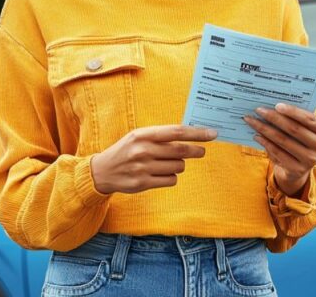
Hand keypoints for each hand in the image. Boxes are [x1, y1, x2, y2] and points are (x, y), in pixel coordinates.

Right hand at [91, 125, 215, 194]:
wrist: (102, 171)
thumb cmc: (127, 150)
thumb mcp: (139, 136)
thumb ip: (162, 135)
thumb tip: (192, 133)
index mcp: (143, 135)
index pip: (177, 132)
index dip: (197, 133)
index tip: (213, 134)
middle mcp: (143, 150)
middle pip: (181, 151)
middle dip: (196, 151)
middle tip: (202, 151)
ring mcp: (143, 168)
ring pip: (178, 166)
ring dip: (178, 165)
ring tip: (166, 163)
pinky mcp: (143, 183)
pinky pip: (171, 180)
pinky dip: (171, 177)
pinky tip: (161, 174)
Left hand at [244, 103, 315, 197]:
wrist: (300, 167)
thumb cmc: (299, 139)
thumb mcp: (304, 128)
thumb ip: (295, 118)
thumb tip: (272, 106)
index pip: (308, 118)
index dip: (292, 111)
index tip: (276, 105)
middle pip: (294, 129)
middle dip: (274, 118)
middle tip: (259, 110)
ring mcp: (310, 159)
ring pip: (283, 140)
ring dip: (265, 129)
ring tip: (253, 121)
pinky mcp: (298, 169)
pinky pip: (278, 153)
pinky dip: (265, 143)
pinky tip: (256, 136)